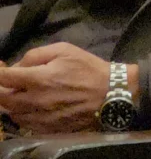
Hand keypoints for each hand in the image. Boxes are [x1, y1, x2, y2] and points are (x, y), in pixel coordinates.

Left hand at [0, 43, 138, 133]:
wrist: (112, 94)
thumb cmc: (89, 69)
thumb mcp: (65, 50)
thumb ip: (36, 54)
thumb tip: (17, 66)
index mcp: (39, 79)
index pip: (3, 77)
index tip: (1, 68)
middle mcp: (35, 100)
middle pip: (1, 98)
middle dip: (1, 88)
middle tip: (9, 81)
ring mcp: (40, 117)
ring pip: (10, 112)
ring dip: (9, 102)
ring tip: (19, 93)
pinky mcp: (47, 127)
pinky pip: (24, 123)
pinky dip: (20, 113)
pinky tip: (29, 105)